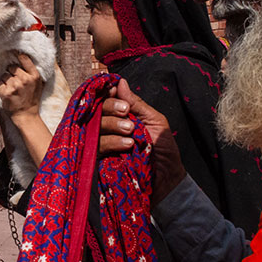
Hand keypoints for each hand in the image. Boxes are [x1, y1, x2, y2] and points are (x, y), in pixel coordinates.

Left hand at [0, 54, 43, 121]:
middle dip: (11, 72)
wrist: (26, 114)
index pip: (24, 59)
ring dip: (5, 80)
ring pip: (4, 75)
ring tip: (11, 88)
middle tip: (14, 81)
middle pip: (12, 67)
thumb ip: (33, 71)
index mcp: (35, 76)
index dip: (17, 54)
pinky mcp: (6, 93)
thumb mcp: (38, 83)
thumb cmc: (31, 98)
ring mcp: (15, 86)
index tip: (13, 51)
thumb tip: (24, 56)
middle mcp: (25, 80)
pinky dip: (0, 87)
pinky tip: (6, 92)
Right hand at [97, 79, 183, 204]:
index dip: (107, 95)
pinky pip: (95, 148)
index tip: (119, 96)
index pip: (103, 100)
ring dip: (112, 126)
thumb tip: (120, 82)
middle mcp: (107, 128)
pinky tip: (126, 145)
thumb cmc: (163, 149)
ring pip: (93, 128)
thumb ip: (137, 103)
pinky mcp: (98, 160)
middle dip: (110, 108)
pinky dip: (111, 143)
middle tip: (127, 113)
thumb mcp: (155, 121)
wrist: (168, 179)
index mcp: (119, 117)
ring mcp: (100, 144)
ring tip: (131, 133)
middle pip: (95, 111)